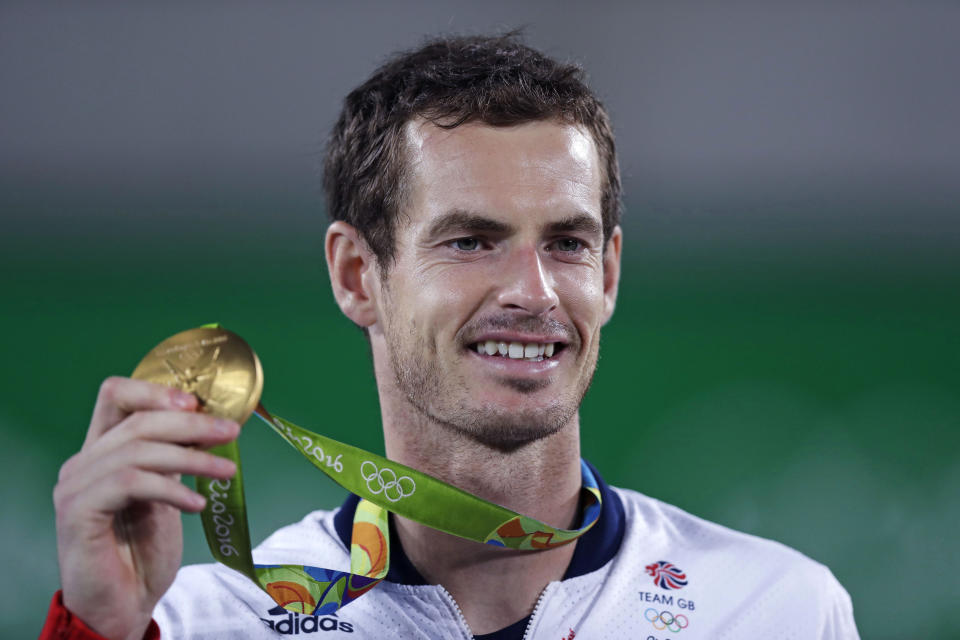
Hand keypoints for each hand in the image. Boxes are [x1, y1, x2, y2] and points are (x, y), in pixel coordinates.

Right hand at [54, 377, 239, 639]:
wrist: (122, 604)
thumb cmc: (142, 551)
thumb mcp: (166, 493)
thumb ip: (175, 458)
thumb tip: (213, 424)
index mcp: (101, 451)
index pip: (116, 395)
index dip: (156, 391)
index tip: (198, 403)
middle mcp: (83, 462)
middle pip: (137, 419)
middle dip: (191, 423)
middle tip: (231, 431)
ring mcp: (76, 487)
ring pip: (138, 450)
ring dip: (192, 457)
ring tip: (228, 469)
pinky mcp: (79, 512)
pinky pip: (131, 484)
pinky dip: (171, 488)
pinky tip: (198, 504)